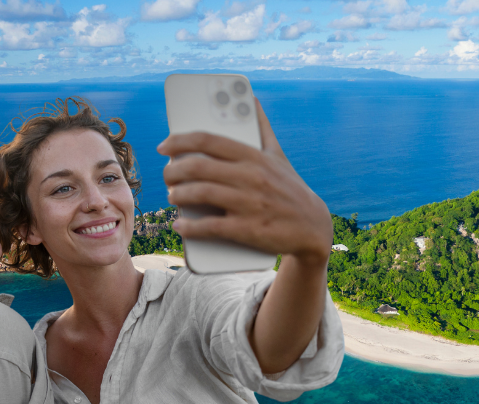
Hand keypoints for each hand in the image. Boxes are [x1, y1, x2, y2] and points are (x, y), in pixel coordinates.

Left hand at [157, 99, 332, 267]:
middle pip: (197, 167)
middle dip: (173, 171)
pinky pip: (210, 227)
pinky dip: (190, 227)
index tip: (164, 146)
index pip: (208, 140)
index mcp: (254, 156)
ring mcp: (249, 203)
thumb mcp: (278, 155)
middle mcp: (250, 177)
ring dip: (178, 196)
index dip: (179, 140)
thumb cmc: (290, 188)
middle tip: (167, 176)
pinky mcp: (248, 229)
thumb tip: (252, 100)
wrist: (314, 227)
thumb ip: (262, 128)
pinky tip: (181, 226)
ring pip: (200, 194)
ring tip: (173, 197)